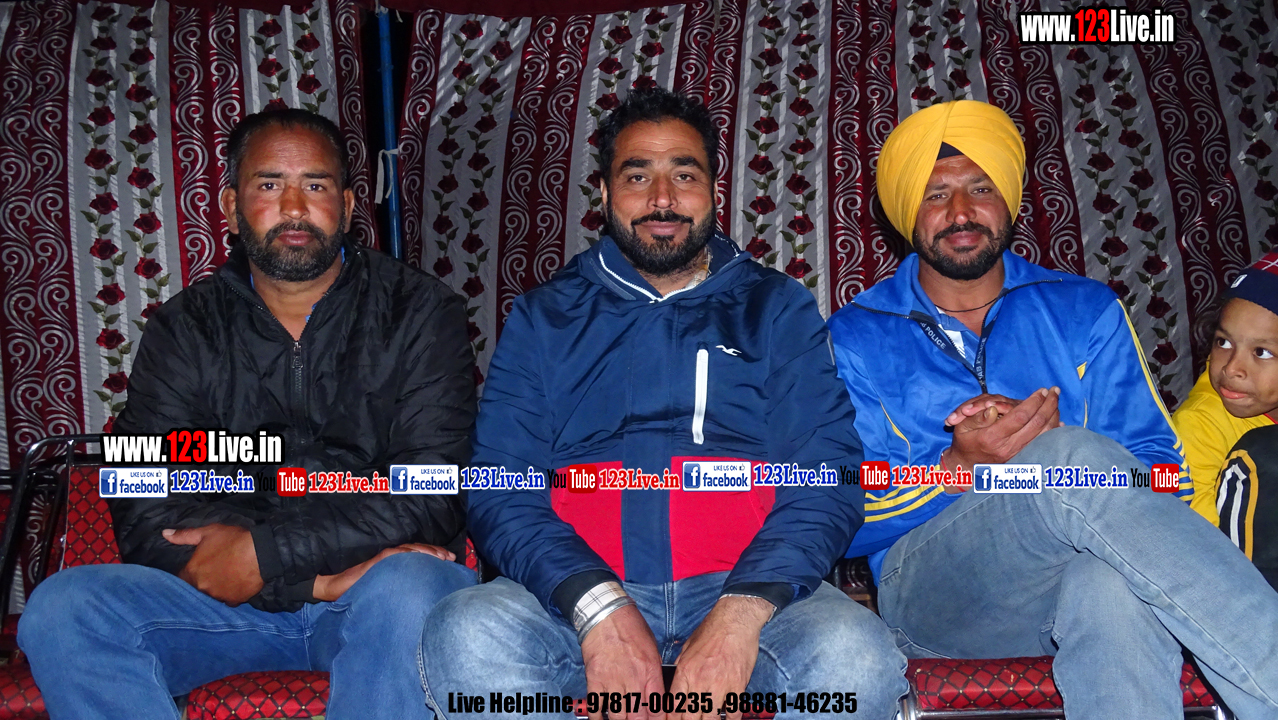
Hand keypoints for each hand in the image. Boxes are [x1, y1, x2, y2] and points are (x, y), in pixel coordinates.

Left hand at [164, 524, 262, 604]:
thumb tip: (165, 534)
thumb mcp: (208, 532)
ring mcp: (219, 596)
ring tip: (227, 576)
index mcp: (193, 572)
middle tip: (215, 569)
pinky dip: (230, 594)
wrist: (261, 553)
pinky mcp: (234, 601)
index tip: (197, 566)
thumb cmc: (233, 540)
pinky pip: (228, 600)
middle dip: (203, 580)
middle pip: (197, 587)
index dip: (189, 572)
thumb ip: (184, 536)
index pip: (182, 578)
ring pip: (213, 594)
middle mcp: (203, 588)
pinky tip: (236, 584)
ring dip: (216, 588)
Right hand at [313, 543, 453, 601]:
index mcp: (395, 562)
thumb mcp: (385, 586)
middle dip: (436, 552)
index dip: (435, 554)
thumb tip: (420, 594)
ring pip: (409, 550)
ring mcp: (384, 558)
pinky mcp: (375, 561)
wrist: (334, 586)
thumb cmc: (359, 588)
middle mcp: (391, 556)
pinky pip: (394, 555)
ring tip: (441, 557)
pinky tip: (418, 556)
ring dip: (427, 552)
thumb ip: (400, 584)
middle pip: (418, 550)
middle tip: (450, 558)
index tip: (450, 559)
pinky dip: (407, 554)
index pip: (419, 554)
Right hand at [581, 603, 664, 719]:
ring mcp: (612, 680)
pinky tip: (601, 719)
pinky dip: (598, 717)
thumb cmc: (630, 627)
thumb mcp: (652, 649)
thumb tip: (655, 695)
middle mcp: (633, 679)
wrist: (606, 613)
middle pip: (638, 717)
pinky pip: (596, 706)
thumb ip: (653, 673)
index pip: (656, 707)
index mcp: (650, 670)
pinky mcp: (594, 679)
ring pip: (618, 716)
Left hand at [670, 595, 773, 719]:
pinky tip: (727, 718)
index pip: (674, 705)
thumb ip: (682, 665)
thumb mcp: (688, 646)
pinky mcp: (738, 686)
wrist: (735, 620)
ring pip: (710, 718)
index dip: (672, 718)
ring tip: (707, 719)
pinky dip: (730, 719)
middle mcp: (700, 681)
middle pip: (690, 716)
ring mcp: (720, 685)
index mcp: (685, 671)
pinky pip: (733, 712)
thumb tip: (678, 679)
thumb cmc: (712, 629)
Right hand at [945, 388, 1060, 482]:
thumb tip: (993, 408)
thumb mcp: (963, 427)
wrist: (967, 467)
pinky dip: (1053, 432)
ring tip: (1056, 401)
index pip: (1020, 416)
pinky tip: (1058, 421)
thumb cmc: (965, 442)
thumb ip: (977, 417)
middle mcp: (1009, 447)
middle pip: (1037, 423)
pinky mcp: (1023, 458)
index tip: (1041, 391)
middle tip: (1054, 391)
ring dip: (1054, 415)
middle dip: (1048, 405)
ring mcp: (1018, 454)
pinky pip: (1044, 444)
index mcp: (992, 437)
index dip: (1034, 402)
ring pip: (1045, 434)